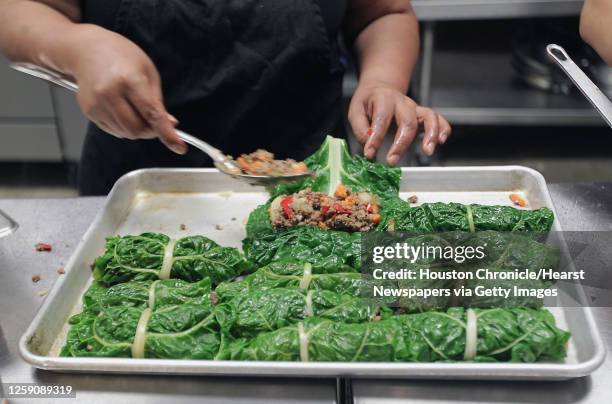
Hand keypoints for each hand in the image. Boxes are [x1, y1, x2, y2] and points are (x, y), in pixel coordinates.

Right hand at [67, 25, 185, 153]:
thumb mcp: (147, 72)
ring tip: (134, 107)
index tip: (179, 146)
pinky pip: (113, 130)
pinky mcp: (89, 111)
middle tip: (154, 120)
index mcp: (129, 80)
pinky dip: (123, 126)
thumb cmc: (120, 56)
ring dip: (137, 128)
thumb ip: (158, 102)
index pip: (151, 113)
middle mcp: (109, 93)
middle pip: (137, 130)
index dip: (167, 133)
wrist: (86, 49)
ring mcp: (96, 103)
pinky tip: (121, 108)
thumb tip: (170, 125)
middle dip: (151, 130)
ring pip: (126, 133)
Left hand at [348, 80, 450, 164]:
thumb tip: (368, 142)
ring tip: (427, 151)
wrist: (380, 88)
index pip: (382, 118)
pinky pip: (438, 118)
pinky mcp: (423, 115)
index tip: (369, 153)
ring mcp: (415, 108)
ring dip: (431, 134)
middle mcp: (402, 102)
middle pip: (408, 121)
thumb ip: (360, 127)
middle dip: (401, 143)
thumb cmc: (368, 102)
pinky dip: (443, 129)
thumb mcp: (355, 110)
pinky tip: (441, 141)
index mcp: (384, 99)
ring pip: (429, 117)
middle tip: (392, 161)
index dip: (376, 137)